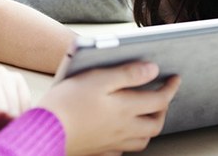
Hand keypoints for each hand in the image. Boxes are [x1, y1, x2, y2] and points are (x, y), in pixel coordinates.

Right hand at [38, 61, 180, 155]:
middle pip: (155, 124)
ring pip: (142, 140)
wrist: (42, 132)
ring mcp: (111, 143)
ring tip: (145, 113)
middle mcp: (123, 129)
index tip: (175, 78)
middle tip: (161, 95)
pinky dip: (128, 140)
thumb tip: (153, 70)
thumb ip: (127, 74)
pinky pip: (121, 150)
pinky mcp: (97, 151)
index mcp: (126, 109)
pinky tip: (121, 132)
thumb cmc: (67, 102)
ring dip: (149, 127)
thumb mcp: (98, 78)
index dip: (171, 87)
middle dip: (163, 109)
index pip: (160, 100)